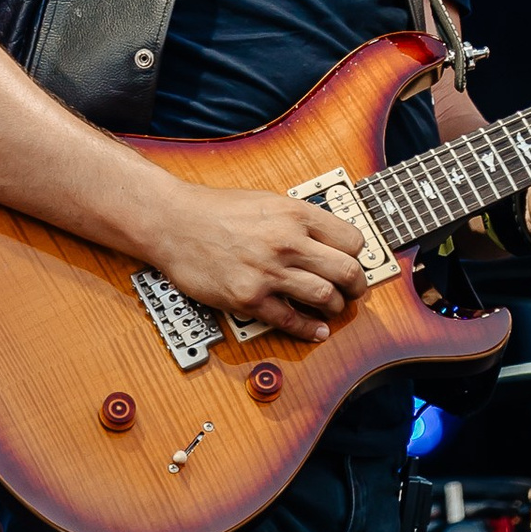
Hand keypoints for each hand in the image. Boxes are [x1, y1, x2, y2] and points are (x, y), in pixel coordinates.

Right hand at [142, 181, 365, 336]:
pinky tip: (316, 330)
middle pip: (348, 272)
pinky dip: (308, 329)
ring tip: (332, 308)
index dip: (357, 256)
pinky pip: (291, 320)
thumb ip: (299, 220)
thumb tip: (328, 241)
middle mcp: (288, 241)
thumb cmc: (216, 210)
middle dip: (356, 286)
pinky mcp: (249, 297)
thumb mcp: (267, 200)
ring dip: (335, 308)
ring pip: (326, 298)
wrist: (174, 222)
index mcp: (296, 213)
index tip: (353, 263)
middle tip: (353, 291)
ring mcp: (269, 271)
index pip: (352, 240)